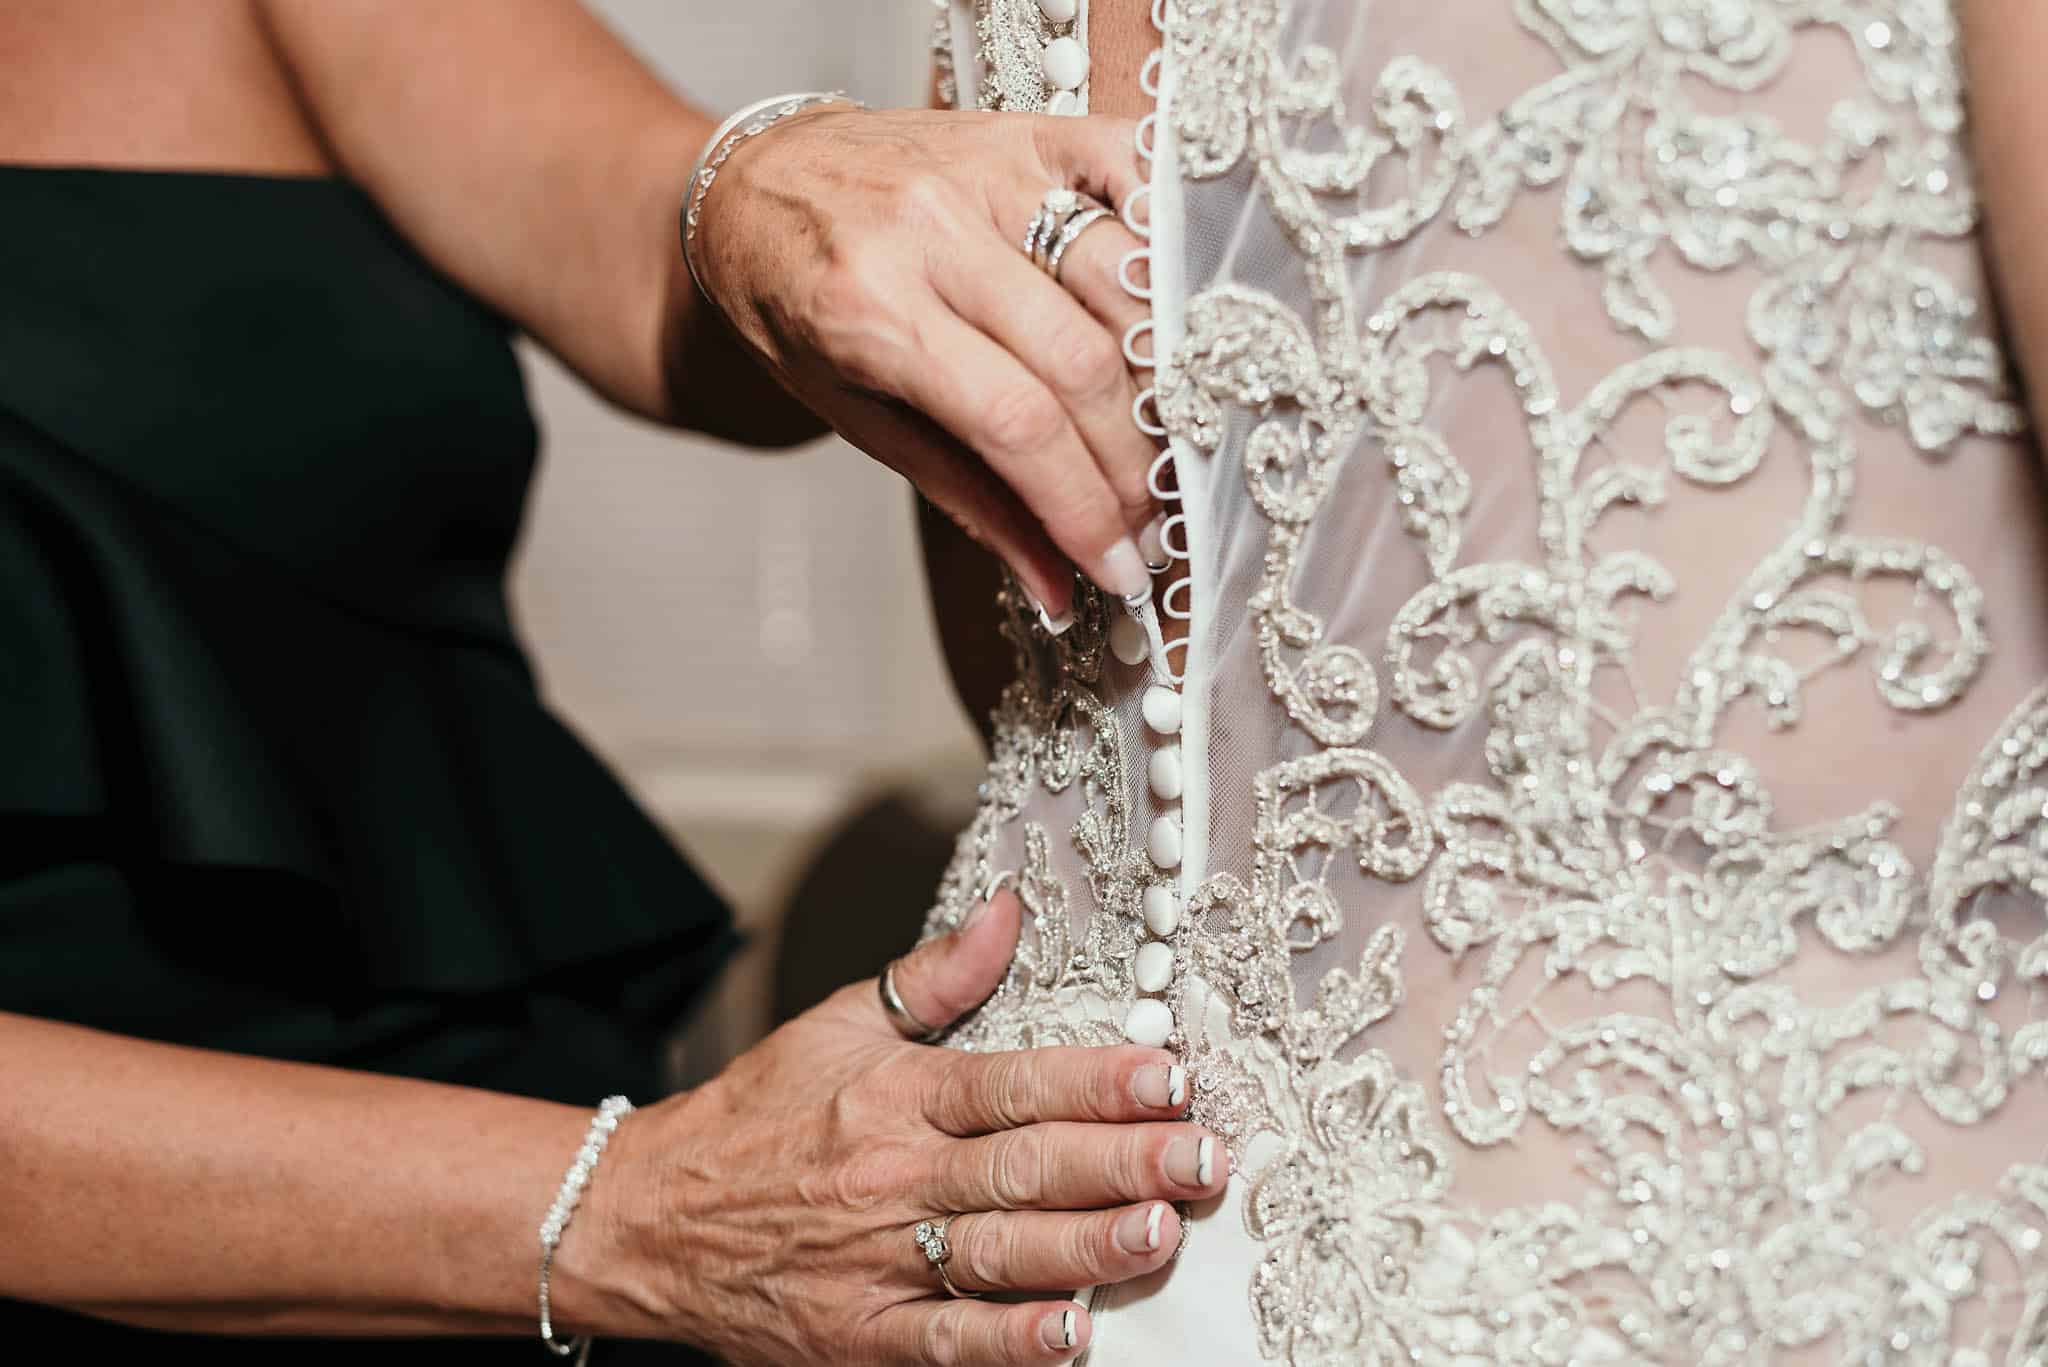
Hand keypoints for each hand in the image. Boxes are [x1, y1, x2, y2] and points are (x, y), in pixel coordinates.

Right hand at [569, 890, 1224, 1365]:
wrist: (647, 1219)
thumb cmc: (756, 1117)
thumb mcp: (837, 1025)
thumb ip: (936, 977)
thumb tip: (1007, 909)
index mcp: (896, 1095)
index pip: (1011, 1083)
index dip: (1095, 1080)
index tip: (1169, 1076)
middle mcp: (893, 1176)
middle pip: (1021, 1167)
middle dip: (1121, 1162)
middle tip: (1201, 1157)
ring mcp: (876, 1263)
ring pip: (997, 1254)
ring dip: (1083, 1246)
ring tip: (1157, 1231)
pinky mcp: (860, 1337)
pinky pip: (945, 1342)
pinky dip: (1007, 1344)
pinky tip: (1070, 1336)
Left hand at [689, 107, 1159, 624]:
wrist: (751, 181)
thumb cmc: (790, 305)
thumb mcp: (852, 416)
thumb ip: (967, 499)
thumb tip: (1058, 588)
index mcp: (868, 312)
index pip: (1015, 425)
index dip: (1083, 508)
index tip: (1121, 569)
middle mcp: (931, 230)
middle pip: (1080, 363)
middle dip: (1129, 465)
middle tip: (1149, 523)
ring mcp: (985, 170)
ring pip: (1120, 278)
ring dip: (1162, 378)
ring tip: (1164, 444)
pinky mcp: (1023, 130)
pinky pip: (1128, 167)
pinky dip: (1170, 235)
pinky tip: (1183, 308)